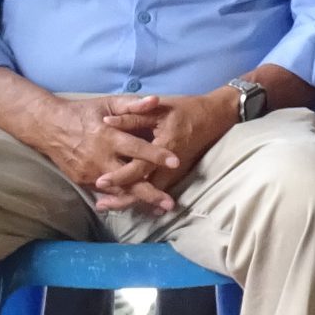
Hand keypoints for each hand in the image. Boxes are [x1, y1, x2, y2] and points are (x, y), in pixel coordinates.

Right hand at [37, 95, 176, 209]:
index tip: (176, 162)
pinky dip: (122, 200)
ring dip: (139, 201)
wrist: (49, 126)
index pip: (137, 148)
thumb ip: (133, 104)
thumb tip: (156, 100)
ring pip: (118, 191)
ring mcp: (90, 172)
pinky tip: (139, 207)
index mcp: (108, 136)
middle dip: (150, 193)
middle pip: (129, 179)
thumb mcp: (108, 103)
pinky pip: (106, 193)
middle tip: (170, 204)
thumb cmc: (84, 112)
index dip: (156, 155)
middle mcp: (100, 157)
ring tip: (160, 210)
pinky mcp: (83, 181)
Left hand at [92, 89, 239, 210]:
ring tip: (107, 206)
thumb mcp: (159, 108)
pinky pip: (157, 189)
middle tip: (100, 205)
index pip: (139, 167)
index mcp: (164, 146)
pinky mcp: (175, 174)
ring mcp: (174, 172)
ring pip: (150, 193)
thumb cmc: (185, 110)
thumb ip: (133, 115)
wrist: (214, 117)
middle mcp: (169, 165)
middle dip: (122, 198)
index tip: (100, 182)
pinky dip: (143, 198)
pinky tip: (128, 202)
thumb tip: (106, 121)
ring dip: (130, 201)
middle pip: (144, 188)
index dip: (120, 176)